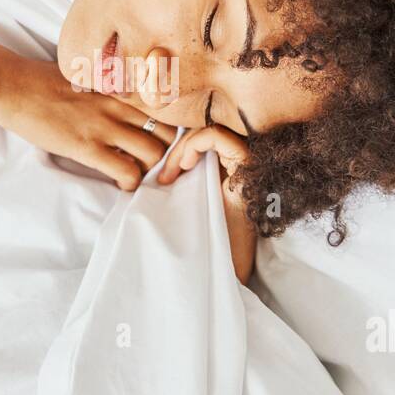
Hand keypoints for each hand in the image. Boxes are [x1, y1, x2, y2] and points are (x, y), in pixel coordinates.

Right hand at [0, 56, 177, 189]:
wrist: (12, 85)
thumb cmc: (42, 80)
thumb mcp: (85, 75)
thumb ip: (107, 87)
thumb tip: (118, 98)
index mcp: (119, 86)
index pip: (164, 106)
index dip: (164, 128)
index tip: (151, 139)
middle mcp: (119, 104)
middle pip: (168, 133)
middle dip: (162, 152)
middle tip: (144, 160)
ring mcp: (105, 125)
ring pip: (153, 154)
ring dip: (147, 169)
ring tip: (130, 172)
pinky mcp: (87, 146)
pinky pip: (127, 171)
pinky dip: (130, 183)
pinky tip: (118, 182)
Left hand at [157, 126, 256, 285]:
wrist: (230, 264)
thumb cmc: (212, 242)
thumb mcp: (188, 210)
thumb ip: (178, 192)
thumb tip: (147, 186)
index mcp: (225, 172)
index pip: (200, 142)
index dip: (176, 152)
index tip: (161, 179)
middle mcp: (236, 163)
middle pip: (202, 133)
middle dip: (175, 149)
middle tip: (162, 178)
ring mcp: (243, 160)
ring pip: (207, 130)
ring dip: (181, 148)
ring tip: (171, 176)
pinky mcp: (247, 162)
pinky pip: (217, 135)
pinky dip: (196, 145)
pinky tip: (186, 167)